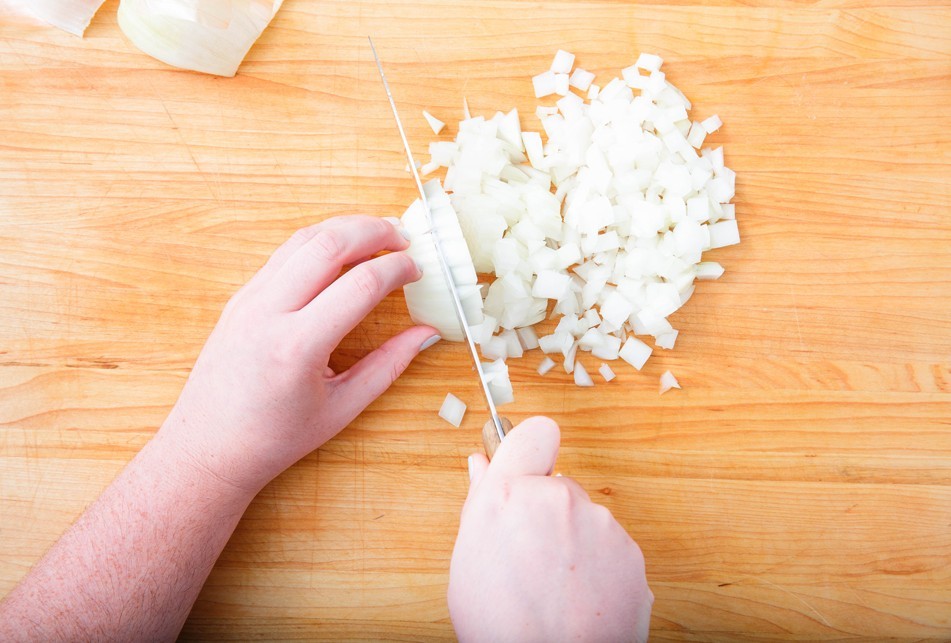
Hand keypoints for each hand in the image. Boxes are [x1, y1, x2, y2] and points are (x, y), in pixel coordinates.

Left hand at [161, 215, 438, 494]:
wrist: (209, 446)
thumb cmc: (274, 437)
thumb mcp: (342, 408)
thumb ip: (389, 365)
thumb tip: (427, 333)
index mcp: (297, 347)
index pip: (359, 285)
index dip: (397, 270)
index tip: (418, 269)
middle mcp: (268, 314)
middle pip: (328, 245)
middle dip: (373, 231)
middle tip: (403, 237)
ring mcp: (249, 300)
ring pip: (302, 239)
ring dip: (345, 228)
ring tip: (378, 234)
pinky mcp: (241, 297)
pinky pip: (283, 254)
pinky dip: (319, 242)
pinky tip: (343, 250)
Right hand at [448, 417, 652, 641]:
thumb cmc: (501, 625)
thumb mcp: (468, 559)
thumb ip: (480, 502)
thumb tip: (482, 467)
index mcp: (510, 493)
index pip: (534, 433)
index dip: (530, 450)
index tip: (526, 470)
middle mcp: (560, 498)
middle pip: (557, 487)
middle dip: (546, 513)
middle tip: (529, 558)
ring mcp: (601, 525)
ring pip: (585, 520)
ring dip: (574, 543)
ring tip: (554, 589)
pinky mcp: (632, 554)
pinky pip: (610, 550)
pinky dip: (599, 569)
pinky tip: (579, 599)